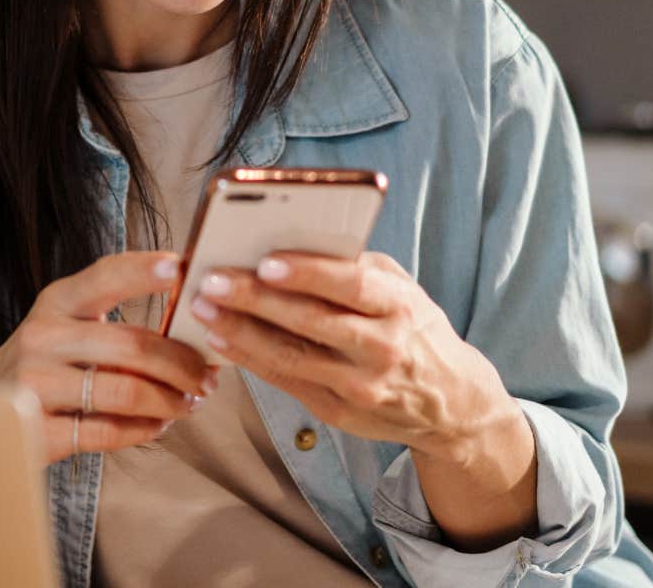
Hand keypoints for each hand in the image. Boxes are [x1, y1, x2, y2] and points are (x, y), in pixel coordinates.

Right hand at [0, 250, 220, 464]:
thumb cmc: (43, 362)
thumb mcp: (64, 324)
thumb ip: (113, 317)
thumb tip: (193, 319)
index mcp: (55, 302)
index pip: (105, 276)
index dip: (145, 271)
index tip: (182, 268)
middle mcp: (42, 338)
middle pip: (132, 345)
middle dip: (182, 364)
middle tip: (207, 377)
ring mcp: (35, 386)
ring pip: (126, 392)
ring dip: (170, 401)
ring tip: (188, 403)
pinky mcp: (36, 431)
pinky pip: (108, 432)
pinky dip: (144, 430)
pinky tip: (156, 425)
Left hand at [186, 250, 518, 458]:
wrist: (450, 401)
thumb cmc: (413, 327)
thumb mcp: (400, 288)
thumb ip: (354, 267)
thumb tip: (291, 240)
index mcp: (400, 305)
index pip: (351, 285)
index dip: (308, 274)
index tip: (266, 261)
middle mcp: (383, 348)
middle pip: (311, 322)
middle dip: (255, 300)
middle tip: (211, 281)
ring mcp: (361, 386)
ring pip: (292, 357)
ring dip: (240, 332)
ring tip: (202, 308)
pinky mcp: (340, 413)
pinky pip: (286, 382)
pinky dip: (249, 360)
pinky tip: (219, 340)